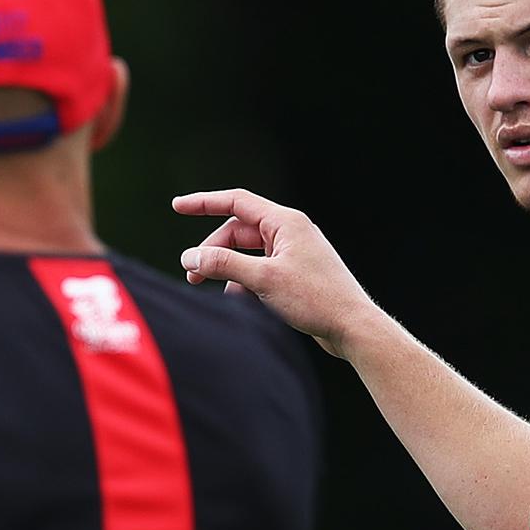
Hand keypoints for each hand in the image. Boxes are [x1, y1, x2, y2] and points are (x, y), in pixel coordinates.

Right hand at [172, 189, 378, 358]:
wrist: (352, 327)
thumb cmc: (316, 299)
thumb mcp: (263, 279)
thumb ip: (224, 264)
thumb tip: (191, 256)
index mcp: (286, 222)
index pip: (236, 202)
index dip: (204, 203)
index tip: (177, 206)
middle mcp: (291, 232)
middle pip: (238, 231)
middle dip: (213, 250)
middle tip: (191, 274)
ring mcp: (294, 253)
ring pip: (248, 253)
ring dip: (228, 268)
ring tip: (214, 290)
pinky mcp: (296, 274)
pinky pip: (260, 270)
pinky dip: (245, 281)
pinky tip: (239, 300)